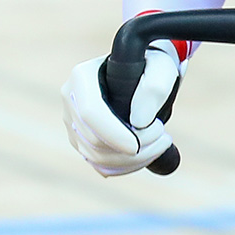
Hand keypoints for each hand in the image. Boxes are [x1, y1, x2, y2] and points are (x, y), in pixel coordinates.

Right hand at [61, 42, 180, 176]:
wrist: (145, 73)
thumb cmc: (151, 67)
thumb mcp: (160, 68)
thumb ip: (154, 87)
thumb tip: (138, 121)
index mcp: (82, 77)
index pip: (90, 114)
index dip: (114, 135)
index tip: (141, 144)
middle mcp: (71, 99)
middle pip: (93, 140)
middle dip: (131, 149)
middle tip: (163, 136)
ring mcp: (73, 121)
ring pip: (96, 157)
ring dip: (132, 160)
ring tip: (160, 144)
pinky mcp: (82, 140)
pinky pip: (100, 165)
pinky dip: (125, 167)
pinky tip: (148, 156)